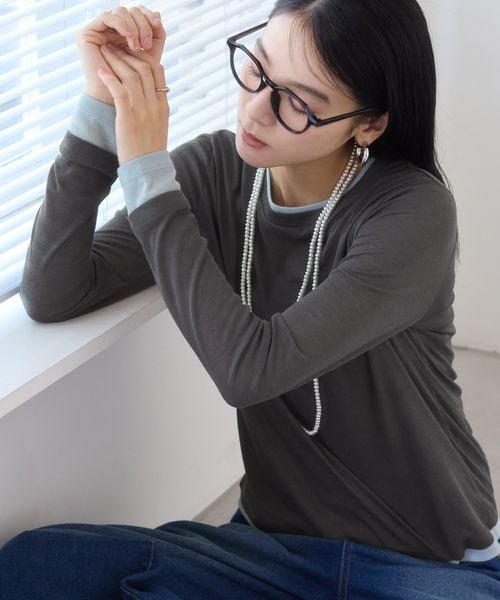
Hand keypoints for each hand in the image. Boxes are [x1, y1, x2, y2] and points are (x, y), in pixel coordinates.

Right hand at [77, 6, 165, 105]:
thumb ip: (156, 35)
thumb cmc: (137, 85)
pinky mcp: (87, 34)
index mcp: (125, 33)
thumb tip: (159, 13)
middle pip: (130, 10)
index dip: (148, 16)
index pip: (138, 13)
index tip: (158, 25)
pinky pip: (106, 16)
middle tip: (147, 42)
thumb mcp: (151, 56)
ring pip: (120, 11)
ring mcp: (99, 31)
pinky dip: (120, 23)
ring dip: (133, 25)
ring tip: (138, 45)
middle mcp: (111, 30)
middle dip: (142, 23)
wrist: (121, 102)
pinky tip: (129, 35)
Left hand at [97, 44, 168, 164]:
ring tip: (104, 53)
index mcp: (163, 105)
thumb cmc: (150, 149)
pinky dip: (109, 78)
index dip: (143, 56)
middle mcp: (155, 105)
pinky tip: (101, 71)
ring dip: (116, 61)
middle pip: (143, 68)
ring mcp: (142, 111)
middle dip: (127, 54)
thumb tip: (148, 94)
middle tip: (113, 46)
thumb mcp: (158, 125)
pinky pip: (119, 90)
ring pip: (131, 75)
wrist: (147, 168)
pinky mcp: (128, 118)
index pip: (158, 71)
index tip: (130, 51)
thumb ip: (155, 108)